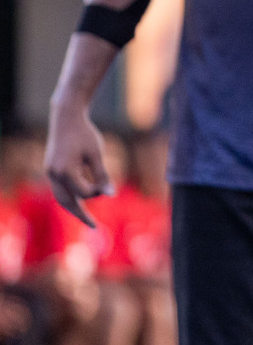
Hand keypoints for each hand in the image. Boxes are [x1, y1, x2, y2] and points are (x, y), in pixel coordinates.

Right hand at [45, 103, 112, 227]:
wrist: (66, 117)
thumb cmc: (85, 134)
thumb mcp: (96, 154)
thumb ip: (102, 175)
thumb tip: (111, 195)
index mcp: (65, 171)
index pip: (84, 192)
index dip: (98, 191)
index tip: (107, 185)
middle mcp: (54, 174)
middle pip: (66, 202)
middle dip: (80, 214)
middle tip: (95, 227)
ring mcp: (50, 172)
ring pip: (60, 197)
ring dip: (73, 207)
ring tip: (86, 217)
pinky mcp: (51, 169)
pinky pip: (59, 188)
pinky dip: (70, 196)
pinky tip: (81, 199)